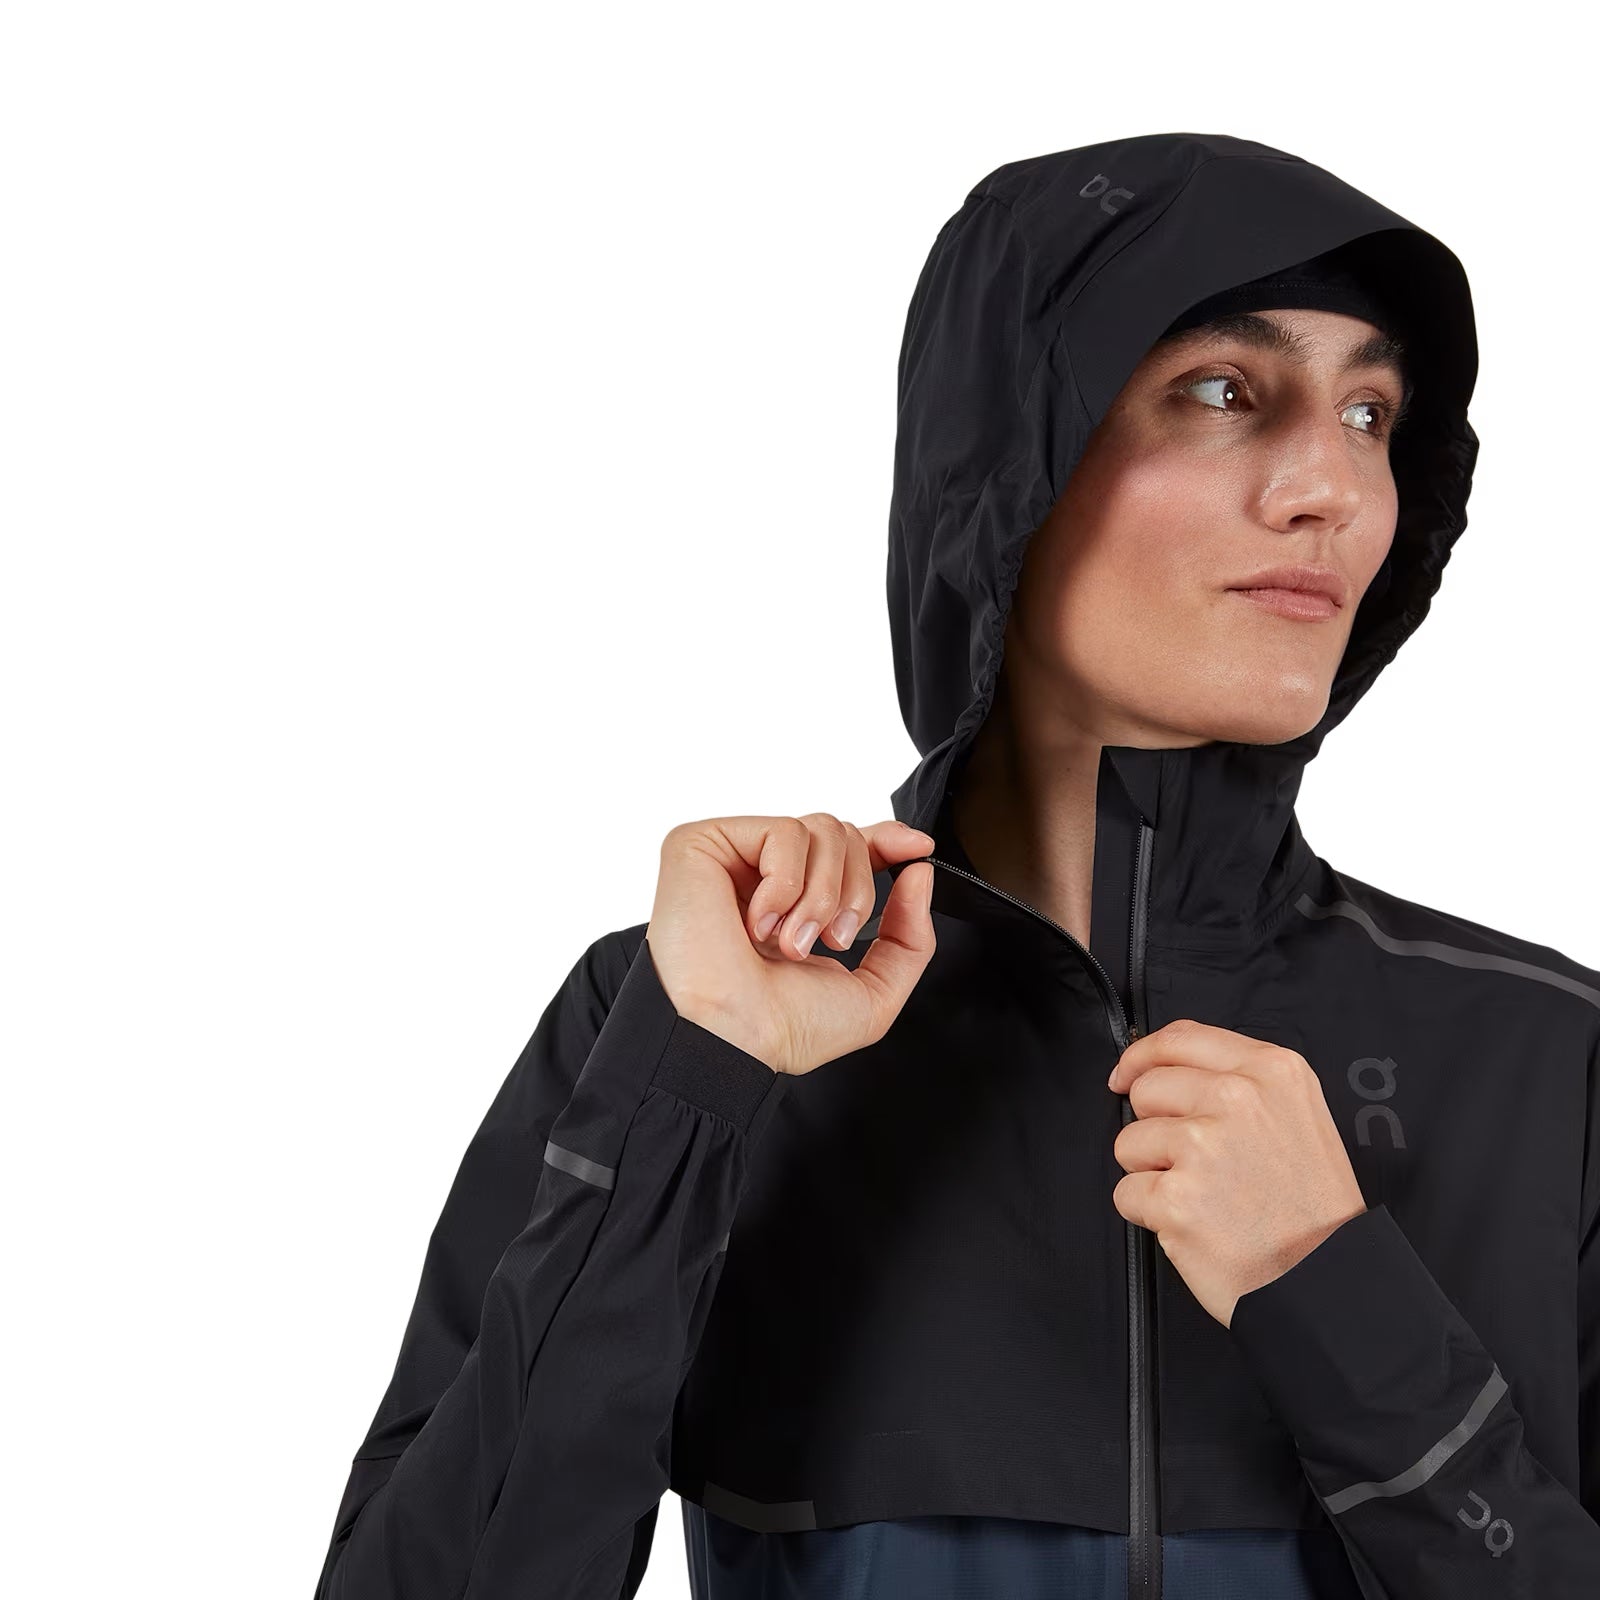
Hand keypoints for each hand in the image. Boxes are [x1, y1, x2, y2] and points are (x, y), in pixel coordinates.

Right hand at [646, 813, 937, 1076]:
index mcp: (796, 905)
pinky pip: (782, 832)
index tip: (917, 848)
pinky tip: (759, 924)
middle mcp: (763, 877)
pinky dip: (786, 885)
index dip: (885, 841)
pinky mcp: (702, 844)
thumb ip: (909, 937)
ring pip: (819, 828)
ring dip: (821, 895)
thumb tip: (918, 870)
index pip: (846, 848)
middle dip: (855, 891)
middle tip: (828, 941)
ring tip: (791, 942)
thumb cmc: (782, 1029)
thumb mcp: (873, 992)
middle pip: (842, 833)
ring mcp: (731, 858)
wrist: (732, 1040)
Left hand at [1106, 1020, 1367, 1329]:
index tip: (1126, 1075)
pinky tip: (1192, 1225)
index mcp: (1270, 1070)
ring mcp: (1204, 1147)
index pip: (1180, 1038)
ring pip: (1128, 1142)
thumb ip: (1239, 1079)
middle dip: (1154, 1127)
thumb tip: (1160, 1067)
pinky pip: (1126, 1193)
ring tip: (1202, 1197)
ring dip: (1151, 1173)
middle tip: (1195, 1164)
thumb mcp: (1298, 1114)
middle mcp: (1236, 1099)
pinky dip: (1148, 1214)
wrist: (1329, 1280)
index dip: (1142, 1057)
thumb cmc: (1312, 1207)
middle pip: (1146, 1089)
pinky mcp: (1177, 1199)